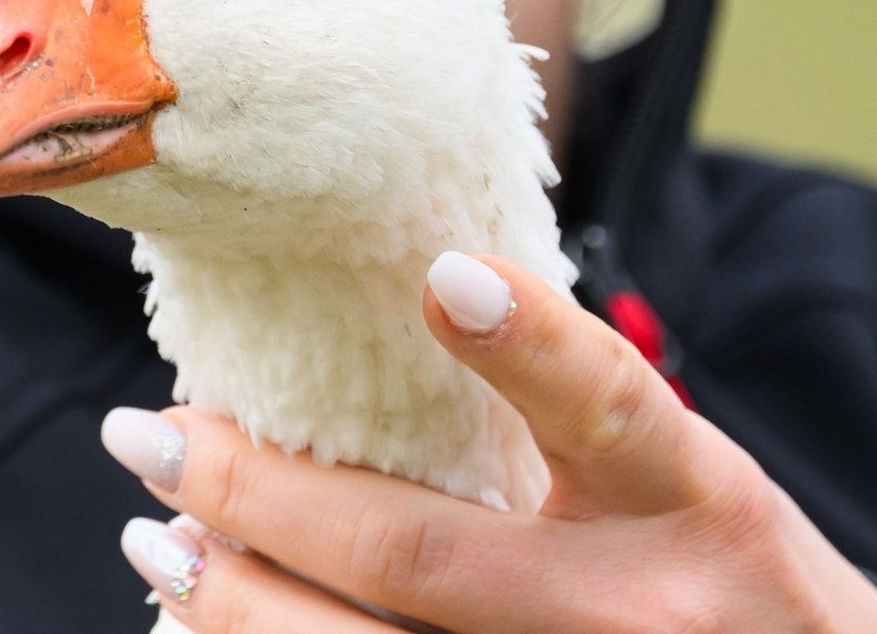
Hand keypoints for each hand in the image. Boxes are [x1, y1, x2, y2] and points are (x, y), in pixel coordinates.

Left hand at [101, 252, 876, 632]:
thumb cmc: (729, 582)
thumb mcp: (687, 483)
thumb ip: (579, 419)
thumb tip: (408, 306)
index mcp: (691, 502)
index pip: (611, 402)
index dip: (528, 341)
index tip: (442, 277)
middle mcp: (640, 613)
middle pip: (419, 555)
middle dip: (260, 495)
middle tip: (147, 436)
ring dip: (234, 601)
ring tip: (153, 538)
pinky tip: (206, 624)